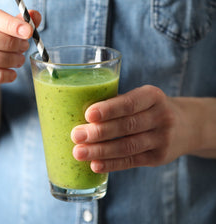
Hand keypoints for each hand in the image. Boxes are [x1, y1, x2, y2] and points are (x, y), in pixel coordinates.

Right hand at [0, 2, 40, 91]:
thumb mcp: (6, 28)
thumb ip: (21, 21)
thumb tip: (34, 15)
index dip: (9, 23)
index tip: (28, 32)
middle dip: (8, 42)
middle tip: (24, 48)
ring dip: (6, 59)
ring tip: (19, 60)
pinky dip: (0, 75)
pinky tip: (11, 74)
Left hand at [71, 85, 196, 172]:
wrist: (187, 126)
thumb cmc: (147, 109)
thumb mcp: (140, 98)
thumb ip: (115, 104)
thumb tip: (75, 114)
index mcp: (152, 96)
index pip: (130, 103)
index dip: (109, 109)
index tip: (88, 114)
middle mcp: (161, 117)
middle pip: (126, 126)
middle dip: (98, 132)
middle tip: (75, 135)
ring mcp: (162, 139)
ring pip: (128, 146)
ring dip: (100, 151)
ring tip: (78, 152)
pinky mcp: (158, 157)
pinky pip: (131, 161)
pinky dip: (111, 164)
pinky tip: (94, 165)